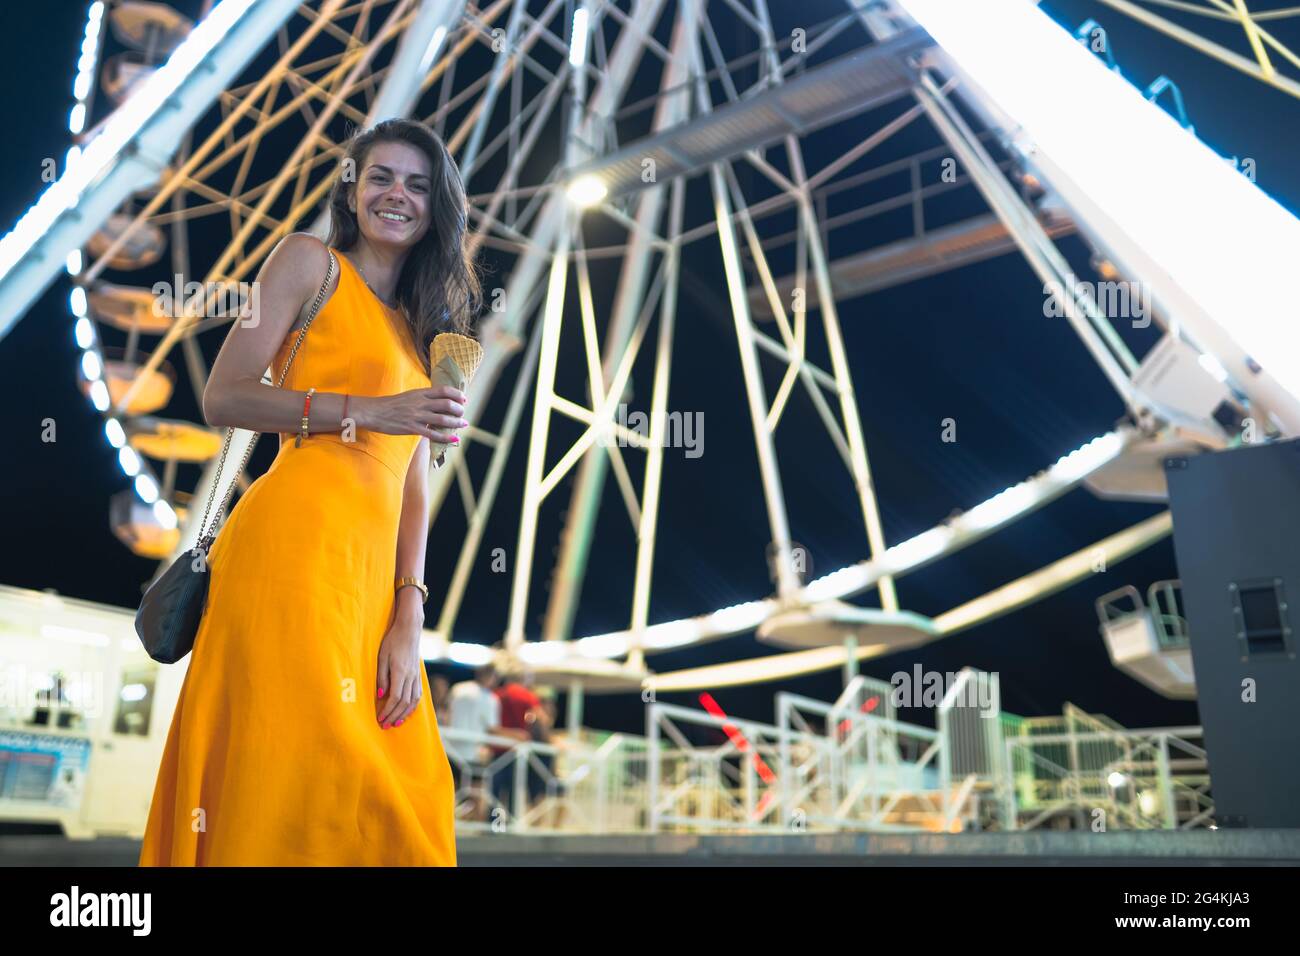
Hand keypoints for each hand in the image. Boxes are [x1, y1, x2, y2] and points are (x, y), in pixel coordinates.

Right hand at [354, 386, 467, 441]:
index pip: (444, 390)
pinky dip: (446, 437)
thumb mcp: (408, 396)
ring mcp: (416, 416)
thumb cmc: (390, 405)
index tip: (464, 399)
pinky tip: (454, 439)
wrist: (372, 412)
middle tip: (463, 413)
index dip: (457, 394)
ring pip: (442, 419)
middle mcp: (420, 403)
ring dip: (456, 422)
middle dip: (459, 409)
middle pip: (447, 404)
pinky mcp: (412, 428)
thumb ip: (422, 398)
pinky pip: (433, 434)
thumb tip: (437, 402)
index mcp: (419, 393)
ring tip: (463, 424)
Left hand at [376, 611, 424, 728]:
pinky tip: (406, 711)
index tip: (379, 719)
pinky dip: (412, 706)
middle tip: (385, 726)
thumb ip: (381, 677)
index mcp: (401, 672)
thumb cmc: (392, 641)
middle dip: (394, 716)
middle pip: (404, 703)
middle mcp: (411, 676)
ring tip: (396, 723)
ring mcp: (416, 676)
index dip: (387, 711)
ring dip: (404, 714)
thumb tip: (380, 695)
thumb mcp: (382, 657)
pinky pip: (418, 695)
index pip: (395, 698)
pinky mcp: (418, 675)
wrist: (409, 630)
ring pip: (413, 701)